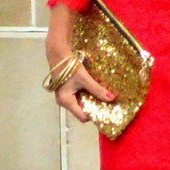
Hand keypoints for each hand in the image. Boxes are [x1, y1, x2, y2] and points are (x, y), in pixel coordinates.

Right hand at [47, 8, 116, 124]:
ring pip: (80, 104)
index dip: (94, 115)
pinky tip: (94, 90)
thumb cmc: (69, 66)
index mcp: (66, 101)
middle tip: (106, 103)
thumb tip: (111, 98)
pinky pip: (77, 98)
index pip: (82, 116)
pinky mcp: (65, 91)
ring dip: (90, 101)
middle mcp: (63, 102)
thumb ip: (97, 89)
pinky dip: (86, 96)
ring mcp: (63, 97)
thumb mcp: (85, 78)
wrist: (58, 53)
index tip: (105, 109)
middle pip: (81, 111)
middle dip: (93, 108)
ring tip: (102, 96)